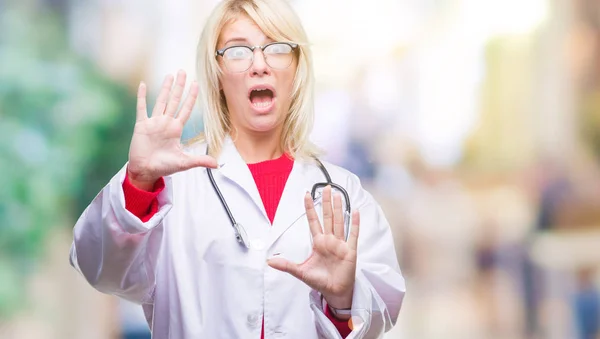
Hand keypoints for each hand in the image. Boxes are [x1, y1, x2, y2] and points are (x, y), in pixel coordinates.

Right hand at [127, 70, 216, 189]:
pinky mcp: (142, 125)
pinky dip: (142, 96)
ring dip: (165, 88)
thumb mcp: (184, 163)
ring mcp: (154, 122)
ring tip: (170, 75)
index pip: (186, 109)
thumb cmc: (164, 167)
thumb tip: (217, 165)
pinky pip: (141, 108)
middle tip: (183, 71)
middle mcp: (166, 123)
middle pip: (174, 100)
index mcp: (176, 129)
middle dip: (179, 86)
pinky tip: (143, 84)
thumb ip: (200, 161)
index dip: (191, 97)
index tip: (196, 84)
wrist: (146, 171)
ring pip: (161, 101)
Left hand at [268, 186, 359, 310]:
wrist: (335, 292)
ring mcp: (340, 244)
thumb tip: (269, 261)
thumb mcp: (300, 272)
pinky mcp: (350, 251)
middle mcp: (330, 240)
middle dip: (326, 202)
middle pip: (327, 217)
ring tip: (337, 194)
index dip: (310, 208)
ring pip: (339, 222)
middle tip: (325, 187)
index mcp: (318, 243)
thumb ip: (286, 265)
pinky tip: (355, 212)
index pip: (313, 221)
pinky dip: (354, 224)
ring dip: (338, 208)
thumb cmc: (320, 281)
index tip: (306, 195)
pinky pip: (353, 235)